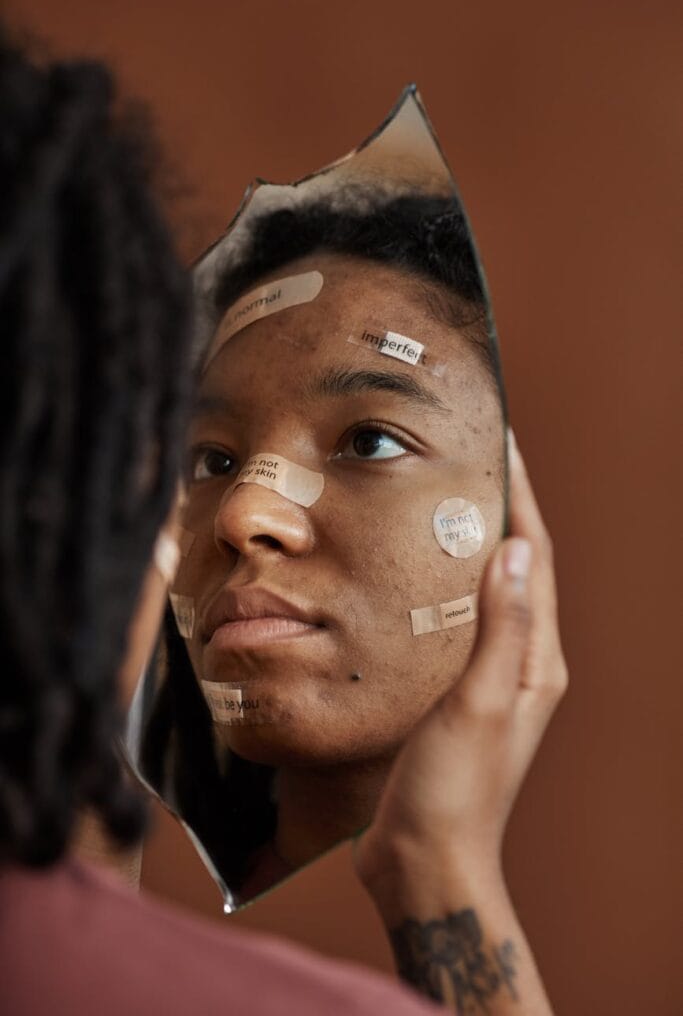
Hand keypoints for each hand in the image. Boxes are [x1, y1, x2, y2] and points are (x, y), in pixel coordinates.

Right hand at [355, 431, 567, 905]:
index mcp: (535, 661)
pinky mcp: (450, 693)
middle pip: (513, 568)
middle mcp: (518, 664)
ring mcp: (484, 678)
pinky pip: (448, 621)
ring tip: (433, 500)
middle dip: (496, 510)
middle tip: (462, 460)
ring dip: (465, 544)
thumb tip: (517, 549)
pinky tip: (403, 573)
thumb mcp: (479, 704)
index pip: (535, 560)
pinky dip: (435, 585)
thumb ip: (501, 628)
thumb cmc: (455, 790)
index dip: (521, 499)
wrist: (424, 861)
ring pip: (479, 592)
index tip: (501, 444)